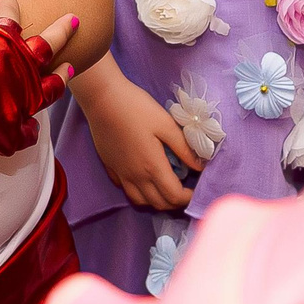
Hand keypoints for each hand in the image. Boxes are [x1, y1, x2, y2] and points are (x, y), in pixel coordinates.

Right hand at [80, 78, 194, 210]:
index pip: (174, 196)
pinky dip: (139, 192)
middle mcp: (136, 177)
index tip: (197, 189)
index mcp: (152, 167)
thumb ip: (184, 148)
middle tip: (186, 190)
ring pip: (140, 201)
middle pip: (158, 203)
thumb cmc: (137, 108)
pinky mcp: (110, 168)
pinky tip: (145, 179)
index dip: (188, 198)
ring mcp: (121, 174)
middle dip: (175, 202)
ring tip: (166, 188)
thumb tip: (201, 165)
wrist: (103, 99)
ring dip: (157, 201)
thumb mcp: (166, 124)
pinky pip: (126, 190)